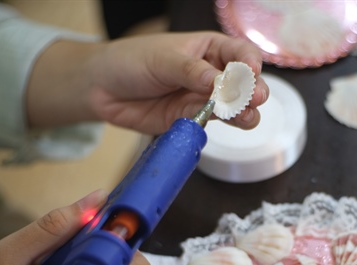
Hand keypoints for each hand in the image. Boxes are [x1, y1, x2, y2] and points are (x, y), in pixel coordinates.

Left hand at [27, 31, 268, 133]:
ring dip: (244, 111)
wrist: (103, 88)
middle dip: (252, 90)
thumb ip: (191, 71)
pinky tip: (230, 123)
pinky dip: (225, 124)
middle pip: (243, 83)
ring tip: (246, 116)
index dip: (250, 63)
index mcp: (209, 48)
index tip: (252, 72)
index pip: (240, 53)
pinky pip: (214, 122)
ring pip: (234, 106)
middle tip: (254, 98)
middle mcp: (212, 73)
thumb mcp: (162, 59)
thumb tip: (217, 82)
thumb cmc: (132, 61)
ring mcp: (204, 98)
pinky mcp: (193, 118)